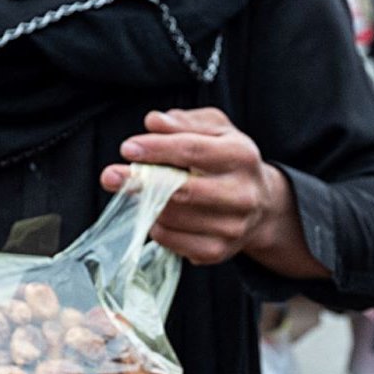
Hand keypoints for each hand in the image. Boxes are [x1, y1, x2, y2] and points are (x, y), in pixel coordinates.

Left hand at [101, 107, 297, 267]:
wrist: (262, 205)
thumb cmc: (230, 160)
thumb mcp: (215, 129)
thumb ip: (184, 122)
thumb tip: (154, 122)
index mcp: (242, 156)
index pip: (193, 151)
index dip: (157, 149)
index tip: (128, 148)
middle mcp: (243, 194)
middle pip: (183, 191)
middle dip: (142, 182)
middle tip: (110, 175)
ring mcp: (233, 227)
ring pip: (173, 218)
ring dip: (147, 204)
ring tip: (138, 192)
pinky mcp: (218, 251)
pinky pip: (173, 241)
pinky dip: (157, 227)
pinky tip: (157, 215)